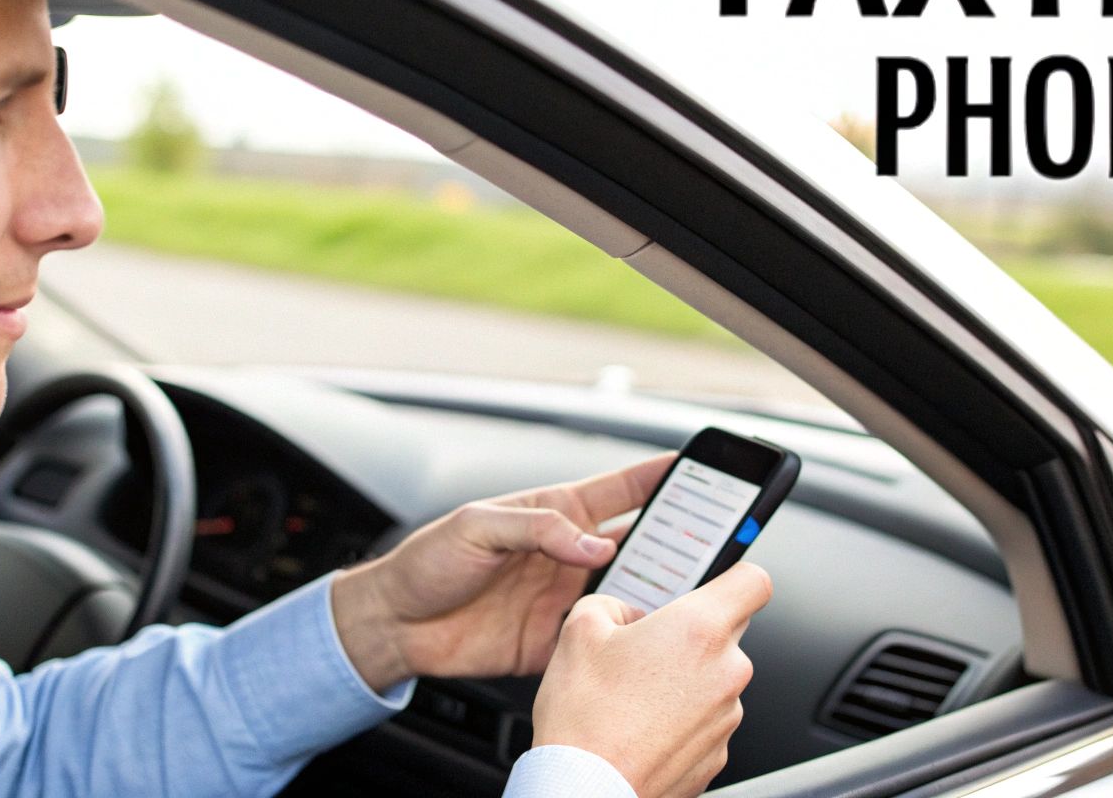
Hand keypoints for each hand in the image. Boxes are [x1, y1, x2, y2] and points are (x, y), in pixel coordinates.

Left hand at [330, 454, 673, 690]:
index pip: (620, 490)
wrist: (395, 625)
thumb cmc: (428, 562)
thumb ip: (538, 528)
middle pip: (639, 543)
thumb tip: (595, 544)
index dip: (659, 477)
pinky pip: (603, 642)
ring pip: (631, 593)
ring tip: (694, 594)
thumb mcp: (477, 526)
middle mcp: (568, 556)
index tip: (699, 468)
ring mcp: (566, 599)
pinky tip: (646, 643)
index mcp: (555, 515)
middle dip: (679, 539)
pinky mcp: (557, 642)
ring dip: (660, 593)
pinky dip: (628, 643)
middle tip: (717, 541)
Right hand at [531, 563, 772, 797]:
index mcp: (699, 628)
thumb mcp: (579, 632)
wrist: (586, 789)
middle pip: (727, 633)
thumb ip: (610, 603)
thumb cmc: (585, 719)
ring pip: (714, 679)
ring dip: (685, 680)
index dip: (734, 577)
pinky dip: (682, 719)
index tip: (717, 582)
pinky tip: (643, 726)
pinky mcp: (717, 754)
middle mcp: (725, 670)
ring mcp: (726, 716)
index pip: (753, 582)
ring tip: (634, 696)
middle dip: (691, 635)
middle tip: (645, 648)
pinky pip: (706, 720)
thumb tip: (623, 613)